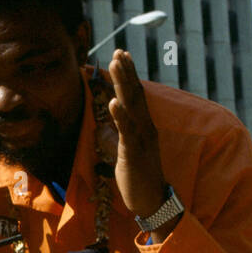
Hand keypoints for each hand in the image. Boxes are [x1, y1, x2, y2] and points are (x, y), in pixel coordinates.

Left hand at [95, 50, 170, 225]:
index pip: (135, 95)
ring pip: (133, 106)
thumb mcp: (121, 153)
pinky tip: (113, 102)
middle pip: (135, 94)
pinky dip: (120, 116)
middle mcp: (145, 127)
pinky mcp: (135, 153)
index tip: (120, 55)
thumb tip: (99, 129)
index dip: (128, 75)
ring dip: (123, 84)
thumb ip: (113, 138)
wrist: (152, 201)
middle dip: (126, 72)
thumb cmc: (137, 177)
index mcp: (143, 126)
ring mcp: (142, 139)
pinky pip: (127, 131)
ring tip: (116, 64)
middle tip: (118, 51)